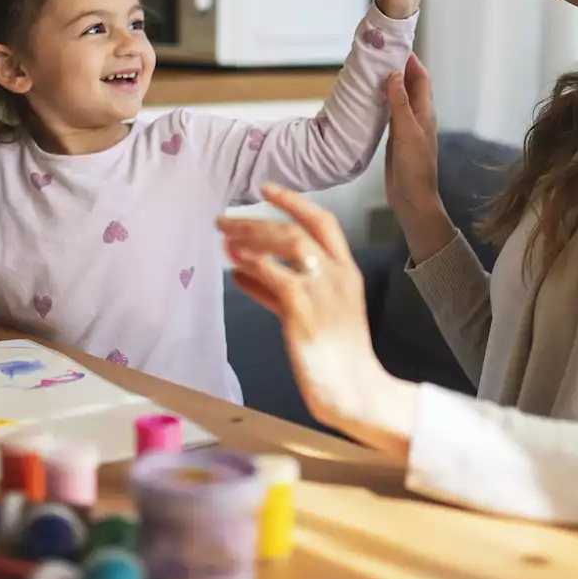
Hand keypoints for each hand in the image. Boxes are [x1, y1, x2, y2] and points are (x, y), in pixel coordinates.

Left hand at [216, 185, 394, 431]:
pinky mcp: (303, 310)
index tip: (266, 189)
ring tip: (223, 239)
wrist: (354, 389)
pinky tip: (234, 267)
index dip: (294, 201)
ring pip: (285, 244)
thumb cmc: (335, 355)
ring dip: (250, 237)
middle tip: (225, 220)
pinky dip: (250, 267)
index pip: (323, 222)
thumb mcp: (314, 314)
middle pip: (297, 229)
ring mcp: (322, 291)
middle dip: (257, 221)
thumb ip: (277, 291)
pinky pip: (273, 275)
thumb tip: (242, 272)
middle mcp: (338, 275)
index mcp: (347, 272)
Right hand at [385, 52, 439, 214]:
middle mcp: (418, 116)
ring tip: (371, 69)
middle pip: (409, 84)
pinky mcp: (396, 137)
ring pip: (399, 97)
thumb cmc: (414, 169)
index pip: (420, 78)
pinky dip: (382, 100)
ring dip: (388, 83)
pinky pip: (390, 111)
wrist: (412, 199)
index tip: (396, 44)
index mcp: (425, 113)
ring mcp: (407, 127)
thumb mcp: (406, 133)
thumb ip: (400, 104)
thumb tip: (393, 74)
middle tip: (379, 53)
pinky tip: (369, 98)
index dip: (411, 60)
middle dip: (397, 67)